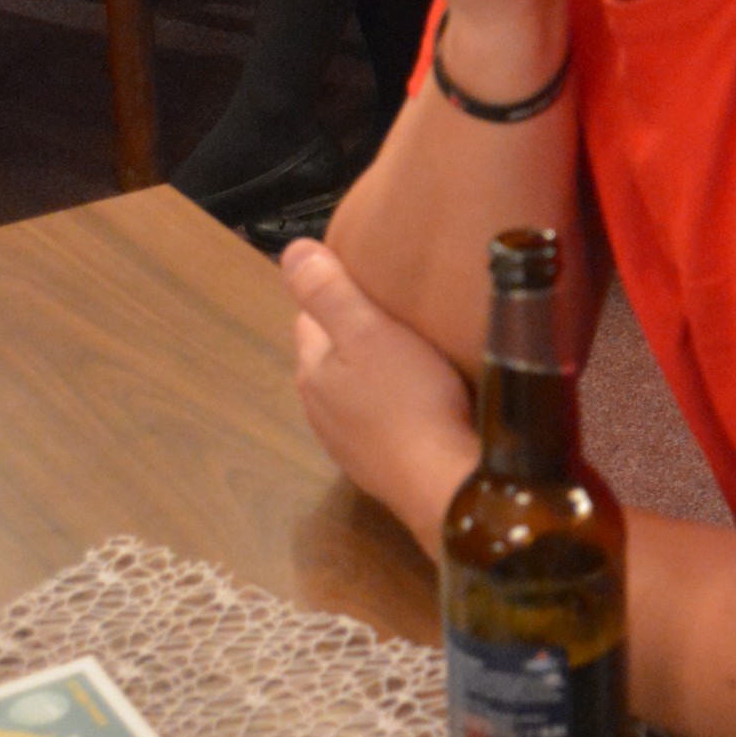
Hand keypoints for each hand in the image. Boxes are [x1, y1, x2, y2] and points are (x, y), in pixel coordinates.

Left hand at [279, 237, 476, 552]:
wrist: (445, 485)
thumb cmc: (409, 400)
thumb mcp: (369, 332)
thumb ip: (328, 292)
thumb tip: (290, 251)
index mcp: (313, 371)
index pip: (308, 320)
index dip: (334, 297)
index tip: (371, 282)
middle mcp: (320, 410)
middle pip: (329, 359)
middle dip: (353, 336)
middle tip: (398, 314)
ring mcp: (348, 445)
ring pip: (352, 394)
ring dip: (372, 376)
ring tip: (413, 356)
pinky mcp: (379, 469)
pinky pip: (377, 425)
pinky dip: (391, 410)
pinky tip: (420, 406)